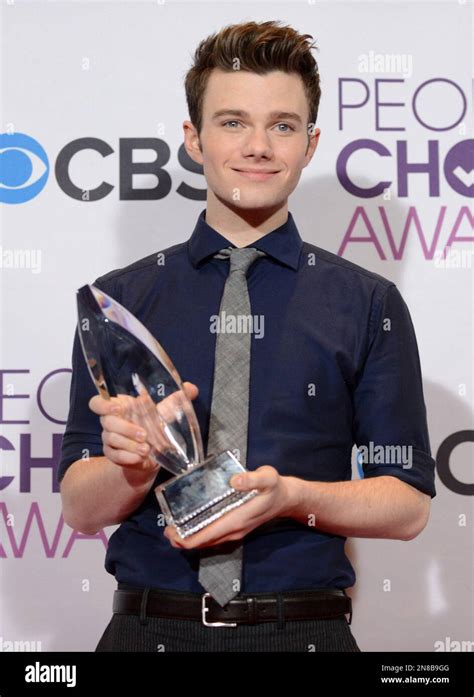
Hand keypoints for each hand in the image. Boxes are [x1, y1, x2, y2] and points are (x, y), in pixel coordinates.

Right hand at [89, 381, 198, 471]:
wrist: (152, 454)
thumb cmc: (154, 427)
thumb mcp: (165, 413)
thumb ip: (175, 400)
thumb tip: (191, 388)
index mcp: (119, 407)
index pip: (97, 403)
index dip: (103, 405)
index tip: (118, 408)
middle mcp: (110, 422)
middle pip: (107, 422)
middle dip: (126, 428)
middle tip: (144, 434)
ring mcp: (109, 439)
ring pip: (112, 440)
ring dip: (130, 444)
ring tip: (147, 448)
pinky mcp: (112, 454)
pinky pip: (115, 455)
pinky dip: (127, 456)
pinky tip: (139, 457)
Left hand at [164, 465, 297, 548]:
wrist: (286, 498)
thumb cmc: (275, 487)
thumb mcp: (267, 478)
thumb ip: (252, 479)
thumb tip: (235, 480)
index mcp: (236, 520)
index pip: (205, 537)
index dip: (185, 538)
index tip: (170, 530)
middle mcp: (233, 531)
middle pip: (202, 543)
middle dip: (182, 539)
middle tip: (166, 528)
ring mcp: (234, 532)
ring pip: (206, 542)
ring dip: (189, 538)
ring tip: (173, 527)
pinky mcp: (235, 529)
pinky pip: (212, 537)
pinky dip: (199, 535)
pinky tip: (190, 525)